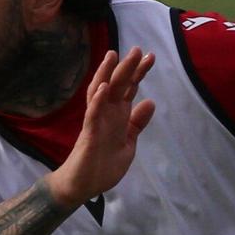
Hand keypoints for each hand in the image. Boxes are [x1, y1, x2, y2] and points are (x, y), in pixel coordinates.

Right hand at [50, 49, 155, 207]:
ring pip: (101, 92)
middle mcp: (106, 113)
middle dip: (127, 67)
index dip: (138, 73)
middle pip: (117, 85)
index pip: (128, 89)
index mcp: (117, 115)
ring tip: (115, 56)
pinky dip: (99, 100)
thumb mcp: (128, 142)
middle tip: (137, 49)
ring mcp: (96, 121)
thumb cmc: (104, 163)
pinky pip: (92, 114)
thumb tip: (151, 101)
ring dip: (108, 74)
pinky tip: (105, 86)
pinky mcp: (89, 134)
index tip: (150, 56)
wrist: (84, 185)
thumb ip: (137, 123)